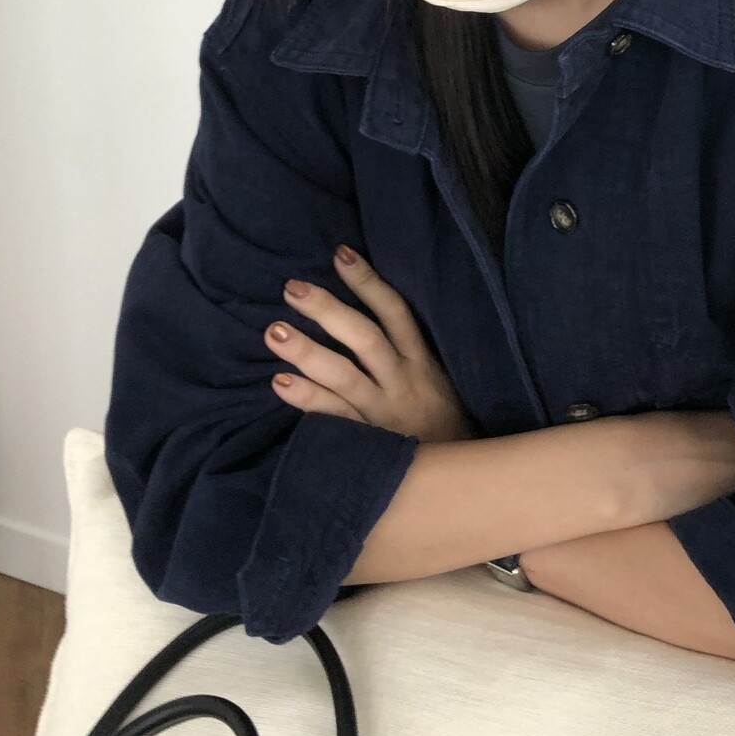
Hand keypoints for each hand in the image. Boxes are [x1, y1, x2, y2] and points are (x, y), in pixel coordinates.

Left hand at [266, 245, 481, 443]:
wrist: (460, 481)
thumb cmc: (442, 422)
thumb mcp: (436, 379)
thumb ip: (406, 350)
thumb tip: (365, 309)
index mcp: (421, 361)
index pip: (396, 312)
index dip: (368, 282)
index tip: (339, 254)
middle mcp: (403, 382)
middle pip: (365, 339)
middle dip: (328, 311)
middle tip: (292, 288)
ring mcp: (384, 414)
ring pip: (345, 377)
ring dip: (308, 352)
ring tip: (274, 331)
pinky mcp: (370, 443)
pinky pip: (335, 419)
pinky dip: (308, 400)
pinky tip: (281, 382)